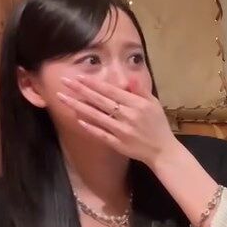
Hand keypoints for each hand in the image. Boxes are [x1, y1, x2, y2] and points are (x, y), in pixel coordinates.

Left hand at [57, 75, 178, 164]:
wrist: (163, 150)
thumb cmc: (158, 125)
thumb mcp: (154, 104)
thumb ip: (141, 90)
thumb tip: (129, 77)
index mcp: (136, 104)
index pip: (111, 91)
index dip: (94, 83)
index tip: (79, 76)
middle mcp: (127, 116)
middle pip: (100, 101)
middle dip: (80, 90)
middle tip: (64, 82)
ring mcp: (121, 130)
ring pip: (96, 116)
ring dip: (78, 106)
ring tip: (63, 98)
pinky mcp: (118, 143)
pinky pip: (100, 134)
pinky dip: (89, 126)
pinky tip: (77, 119)